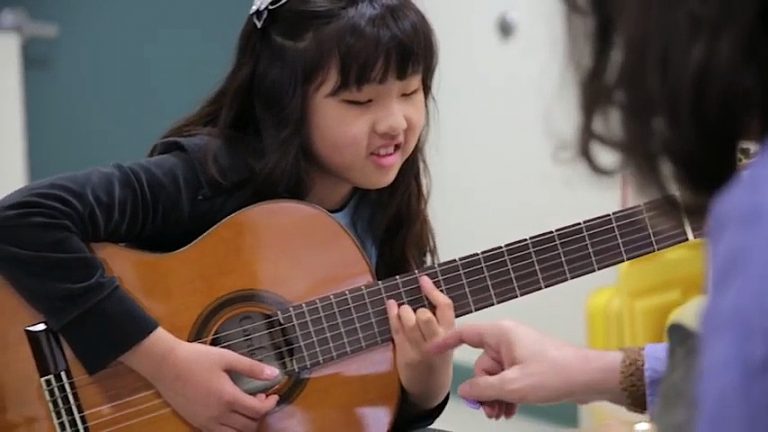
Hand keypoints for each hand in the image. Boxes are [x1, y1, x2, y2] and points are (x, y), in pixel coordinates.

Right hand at [121, 327, 280, 430]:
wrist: (165, 364)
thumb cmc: (196, 358)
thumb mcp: (227, 357)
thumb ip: (252, 368)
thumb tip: (275, 373)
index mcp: (228, 398)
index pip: (258, 411)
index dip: (270, 404)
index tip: (273, 395)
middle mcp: (218, 415)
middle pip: (249, 426)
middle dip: (260, 415)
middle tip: (259, 399)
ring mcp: (205, 422)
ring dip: (246, 424)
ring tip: (246, 408)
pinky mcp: (196, 423)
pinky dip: (230, 428)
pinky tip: (230, 413)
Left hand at [386, 276, 453, 409]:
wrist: (429, 389)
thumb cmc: (437, 359)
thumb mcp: (447, 340)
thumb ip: (439, 321)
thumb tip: (424, 290)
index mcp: (450, 335)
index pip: (445, 308)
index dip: (433, 291)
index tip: (423, 280)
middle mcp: (436, 342)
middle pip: (425, 316)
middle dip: (418, 309)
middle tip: (416, 311)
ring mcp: (419, 349)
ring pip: (409, 322)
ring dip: (404, 311)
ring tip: (404, 312)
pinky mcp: (404, 354)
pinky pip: (396, 330)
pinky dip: (392, 314)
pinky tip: (391, 305)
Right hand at [429, 320, 623, 407]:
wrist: (588, 378)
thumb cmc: (554, 373)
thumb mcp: (513, 385)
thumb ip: (483, 389)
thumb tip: (465, 391)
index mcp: (501, 334)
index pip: (464, 334)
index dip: (445, 343)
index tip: (430, 351)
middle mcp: (507, 340)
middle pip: (481, 365)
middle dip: (483, 390)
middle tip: (490, 411)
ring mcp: (518, 353)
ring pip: (495, 376)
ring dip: (495, 396)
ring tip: (502, 414)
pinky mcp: (528, 365)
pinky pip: (508, 380)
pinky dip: (506, 395)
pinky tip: (510, 410)